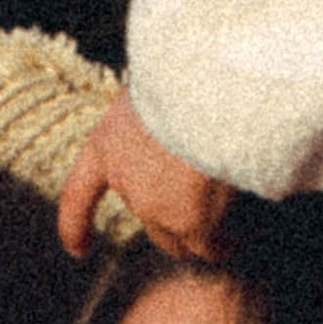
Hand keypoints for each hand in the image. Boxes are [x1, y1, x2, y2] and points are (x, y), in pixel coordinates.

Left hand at [55, 95, 232, 259]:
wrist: (211, 88)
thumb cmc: (190, 75)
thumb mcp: (157, 87)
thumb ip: (163, 115)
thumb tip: (190, 122)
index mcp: (106, 146)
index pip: (78, 195)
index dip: (77, 225)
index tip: (78, 249)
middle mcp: (127, 184)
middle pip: (148, 221)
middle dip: (173, 224)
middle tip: (203, 214)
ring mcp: (156, 208)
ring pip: (181, 241)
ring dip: (203, 239)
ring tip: (232, 232)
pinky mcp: (191, 223)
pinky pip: (213, 247)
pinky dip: (227, 245)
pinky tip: (245, 238)